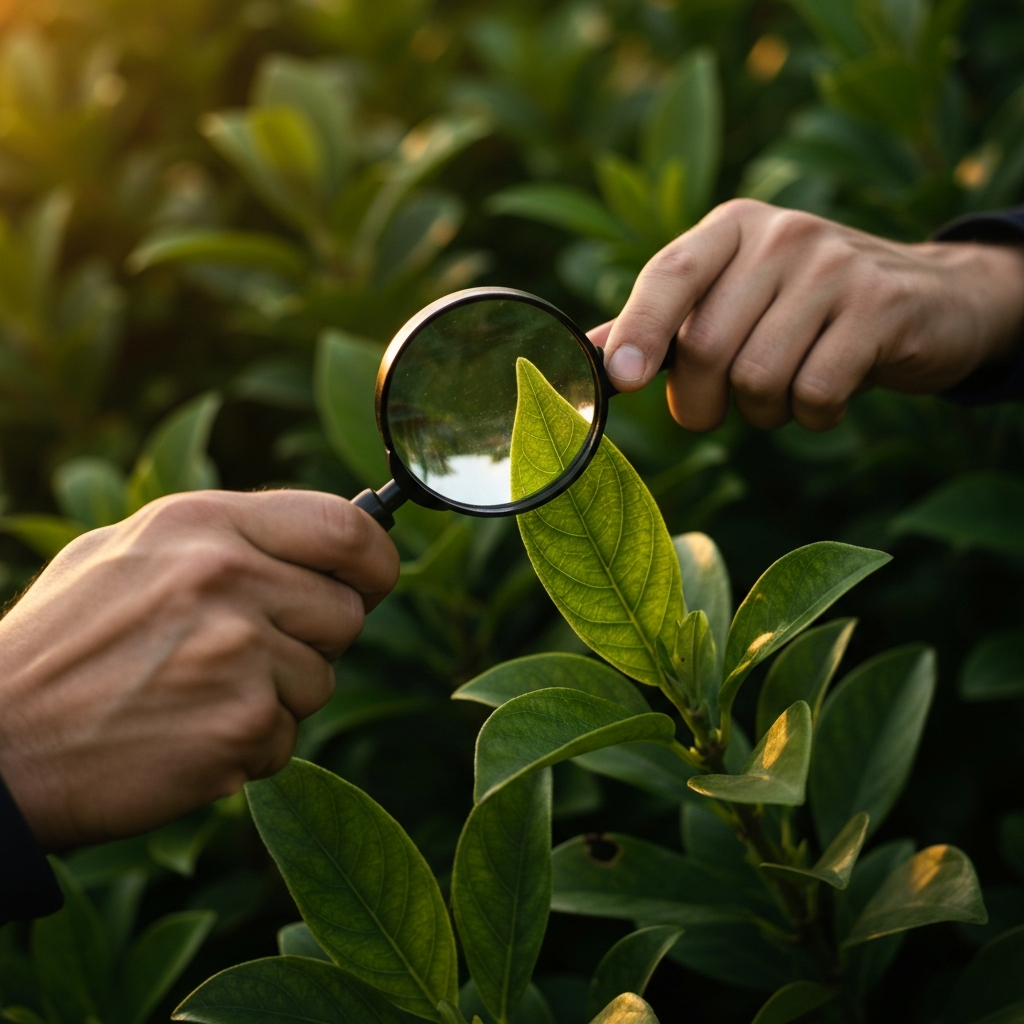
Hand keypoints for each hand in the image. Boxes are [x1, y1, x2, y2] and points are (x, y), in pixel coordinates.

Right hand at [0, 489, 398, 849]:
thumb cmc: (64, 644)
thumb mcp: (131, 551)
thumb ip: (231, 536)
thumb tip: (331, 542)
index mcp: (205, 524)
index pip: (345, 529)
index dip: (374, 561)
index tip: (370, 583)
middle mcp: (229, 578)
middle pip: (347, 612)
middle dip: (316, 640)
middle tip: (251, 656)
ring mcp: (238, 654)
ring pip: (321, 681)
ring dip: (278, 698)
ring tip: (196, 696)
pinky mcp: (238, 727)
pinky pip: (287, 739)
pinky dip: (249, 747)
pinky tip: (185, 736)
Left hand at [590, 199, 1023, 430]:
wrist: (927, 297)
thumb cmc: (801, 309)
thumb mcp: (731, 299)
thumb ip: (663, 325)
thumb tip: (591, 354)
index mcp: (729, 229)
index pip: (669, 275)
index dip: (640, 328)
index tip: (624, 379)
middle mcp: (780, 235)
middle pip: (707, 346)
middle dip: (700, 403)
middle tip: (719, 407)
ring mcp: (834, 266)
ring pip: (759, 378)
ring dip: (762, 412)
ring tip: (784, 389)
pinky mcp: (880, 306)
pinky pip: (815, 393)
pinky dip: (812, 416)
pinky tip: (826, 395)